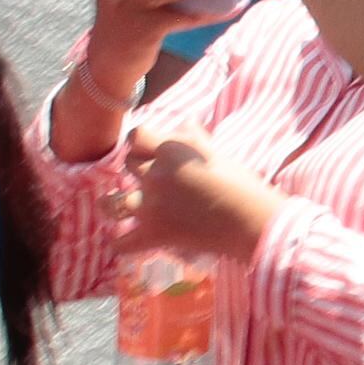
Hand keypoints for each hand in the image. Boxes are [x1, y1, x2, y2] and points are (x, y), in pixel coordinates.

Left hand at [117, 121, 282, 263]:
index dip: (142, 141)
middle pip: (127, 164)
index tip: (150, 148)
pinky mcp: (155, 234)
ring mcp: (150, 206)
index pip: (136, 136)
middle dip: (137, 168)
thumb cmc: (241, 184)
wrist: (250, 221)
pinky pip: (123, 243)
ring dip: (114, 202)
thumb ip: (194, 136)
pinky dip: (121, 243)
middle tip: (151, 177)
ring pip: (113, 202)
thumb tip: (184, 121)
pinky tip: (123, 239)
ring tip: (116, 203)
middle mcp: (154, 175)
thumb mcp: (217, 153)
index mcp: (169, 150)